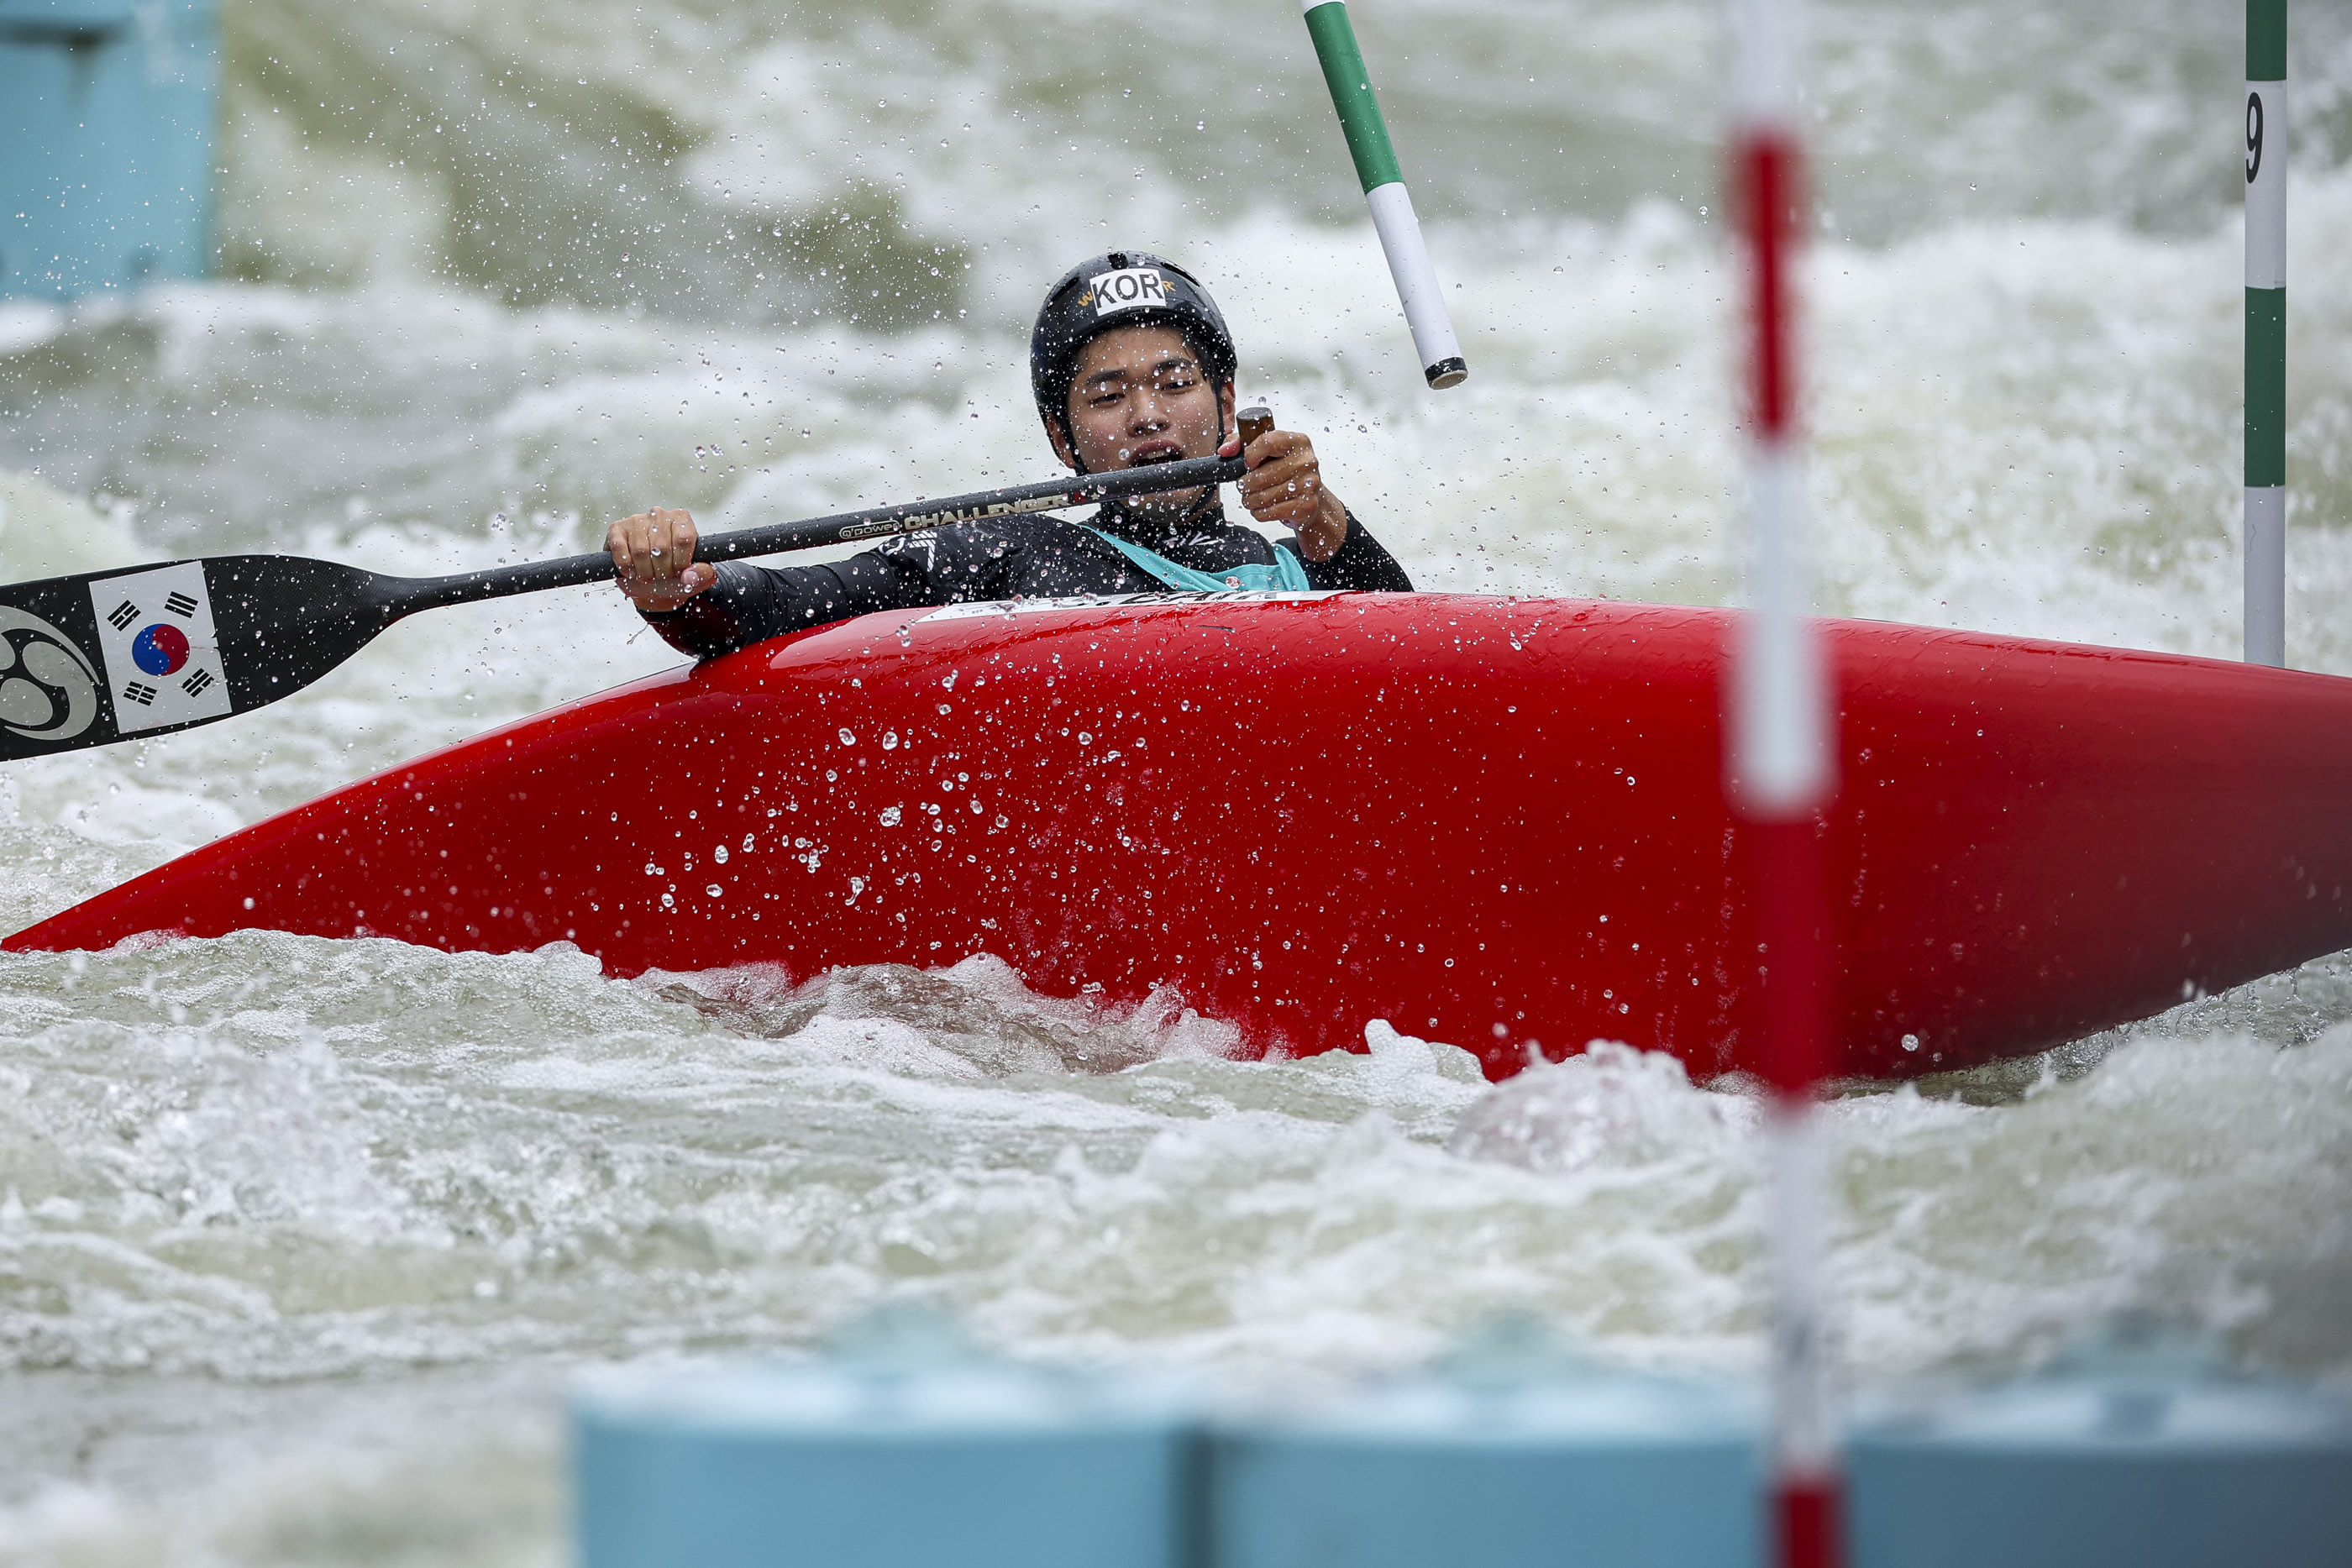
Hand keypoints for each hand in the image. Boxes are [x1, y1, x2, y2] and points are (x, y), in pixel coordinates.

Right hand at [607, 507, 716, 611]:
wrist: (651, 583)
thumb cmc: (675, 575)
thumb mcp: (696, 577)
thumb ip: (703, 575)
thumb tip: (689, 577)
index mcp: (682, 519)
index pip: (684, 539)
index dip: (680, 562)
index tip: (678, 571)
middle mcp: (659, 514)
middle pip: (661, 547)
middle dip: (662, 571)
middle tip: (662, 576)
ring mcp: (636, 519)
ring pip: (640, 551)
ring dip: (644, 572)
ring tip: (648, 575)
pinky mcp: (617, 529)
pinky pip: (619, 548)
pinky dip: (625, 566)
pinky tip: (631, 571)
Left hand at [1221, 427, 1349, 561]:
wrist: (1311, 494)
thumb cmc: (1285, 471)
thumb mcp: (1266, 450)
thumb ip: (1240, 443)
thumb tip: (1225, 451)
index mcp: (1297, 441)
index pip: (1267, 442)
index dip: (1250, 455)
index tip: (1248, 464)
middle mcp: (1306, 461)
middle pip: (1261, 475)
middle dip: (1245, 485)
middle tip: (1244, 486)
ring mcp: (1308, 484)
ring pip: (1264, 496)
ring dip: (1250, 500)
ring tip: (1251, 498)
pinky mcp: (1306, 504)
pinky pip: (1271, 511)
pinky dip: (1260, 512)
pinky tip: (1262, 508)